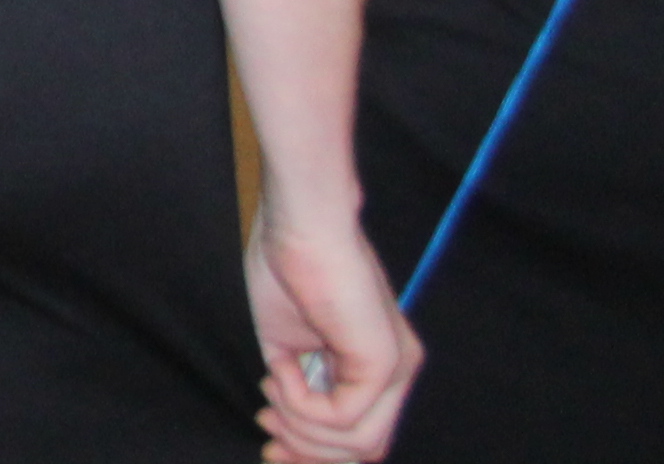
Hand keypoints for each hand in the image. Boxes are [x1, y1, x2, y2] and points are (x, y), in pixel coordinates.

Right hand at [247, 198, 417, 462]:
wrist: (300, 223)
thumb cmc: (287, 266)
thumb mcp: (289, 344)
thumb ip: (300, 387)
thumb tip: (286, 428)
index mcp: (375, 367)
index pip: (361, 439)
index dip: (315, 455)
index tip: (271, 451)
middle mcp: (397, 374)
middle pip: (364, 452)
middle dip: (308, 455)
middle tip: (266, 436)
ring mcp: (396, 370)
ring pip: (357, 444)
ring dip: (301, 429)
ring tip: (272, 394)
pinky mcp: (385, 363)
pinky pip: (343, 415)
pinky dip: (301, 403)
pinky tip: (282, 371)